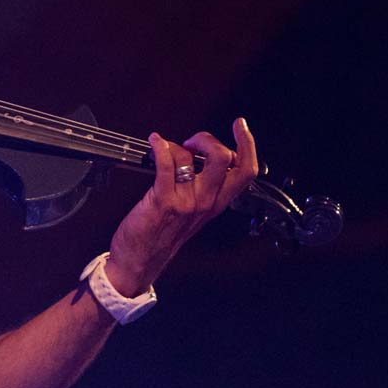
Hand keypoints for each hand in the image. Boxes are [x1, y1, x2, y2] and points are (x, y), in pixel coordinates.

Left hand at [105, 117, 258, 295]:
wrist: (140, 261)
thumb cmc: (162, 235)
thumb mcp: (193, 212)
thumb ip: (202, 188)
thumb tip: (199, 157)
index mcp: (216, 203)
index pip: (245, 171)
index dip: (247, 145)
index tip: (240, 126)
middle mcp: (206, 202)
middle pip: (225, 159)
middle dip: (208, 139)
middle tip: (192, 142)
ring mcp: (186, 202)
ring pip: (192, 158)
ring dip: (176, 145)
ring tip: (164, 150)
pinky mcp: (163, 200)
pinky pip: (166, 165)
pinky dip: (159, 147)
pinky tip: (154, 142)